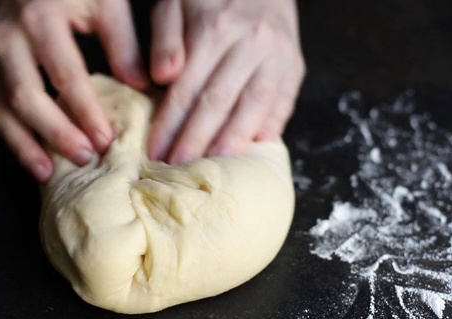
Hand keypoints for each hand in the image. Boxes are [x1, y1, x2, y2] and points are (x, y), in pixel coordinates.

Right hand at [0, 0, 147, 181]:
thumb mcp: (105, 3)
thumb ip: (123, 43)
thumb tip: (140, 87)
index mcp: (39, 19)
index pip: (64, 75)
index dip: (85, 111)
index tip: (105, 140)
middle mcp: (8, 38)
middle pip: (25, 96)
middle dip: (55, 132)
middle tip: (83, 158)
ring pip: (2, 108)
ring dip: (26, 145)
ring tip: (49, 174)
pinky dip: (14, 138)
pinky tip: (34, 160)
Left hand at [148, 0, 304, 163]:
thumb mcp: (176, 2)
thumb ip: (166, 37)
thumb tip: (162, 76)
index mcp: (214, 29)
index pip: (188, 89)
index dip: (170, 124)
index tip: (155, 151)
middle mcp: (250, 43)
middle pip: (218, 103)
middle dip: (196, 141)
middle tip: (178, 168)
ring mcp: (277, 55)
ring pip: (253, 107)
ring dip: (231, 141)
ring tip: (213, 167)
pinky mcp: (295, 64)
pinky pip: (283, 102)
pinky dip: (270, 127)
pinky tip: (253, 148)